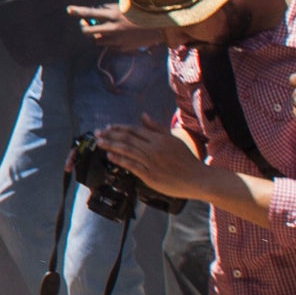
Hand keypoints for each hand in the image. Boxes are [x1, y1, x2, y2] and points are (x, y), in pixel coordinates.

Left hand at [69, 4, 162, 50]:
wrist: (162, 26)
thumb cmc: (144, 12)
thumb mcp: (125, 6)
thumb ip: (109, 10)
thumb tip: (95, 14)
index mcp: (114, 15)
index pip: (90, 13)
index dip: (78, 11)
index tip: (69, 10)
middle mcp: (113, 29)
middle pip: (87, 31)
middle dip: (83, 27)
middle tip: (84, 22)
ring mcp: (118, 40)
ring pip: (97, 40)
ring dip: (96, 34)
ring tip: (101, 28)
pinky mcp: (123, 48)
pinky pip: (109, 46)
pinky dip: (108, 41)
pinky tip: (115, 35)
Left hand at [92, 119, 208, 199]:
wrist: (198, 179)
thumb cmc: (186, 160)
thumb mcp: (173, 139)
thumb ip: (156, 128)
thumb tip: (142, 115)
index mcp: (160, 139)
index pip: (135, 130)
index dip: (119, 128)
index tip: (108, 127)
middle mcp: (154, 149)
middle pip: (128, 139)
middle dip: (110, 135)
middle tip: (97, 134)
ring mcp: (152, 162)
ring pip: (127, 151)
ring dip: (111, 146)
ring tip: (100, 143)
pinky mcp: (150, 175)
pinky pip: (132, 166)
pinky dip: (120, 160)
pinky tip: (110, 156)